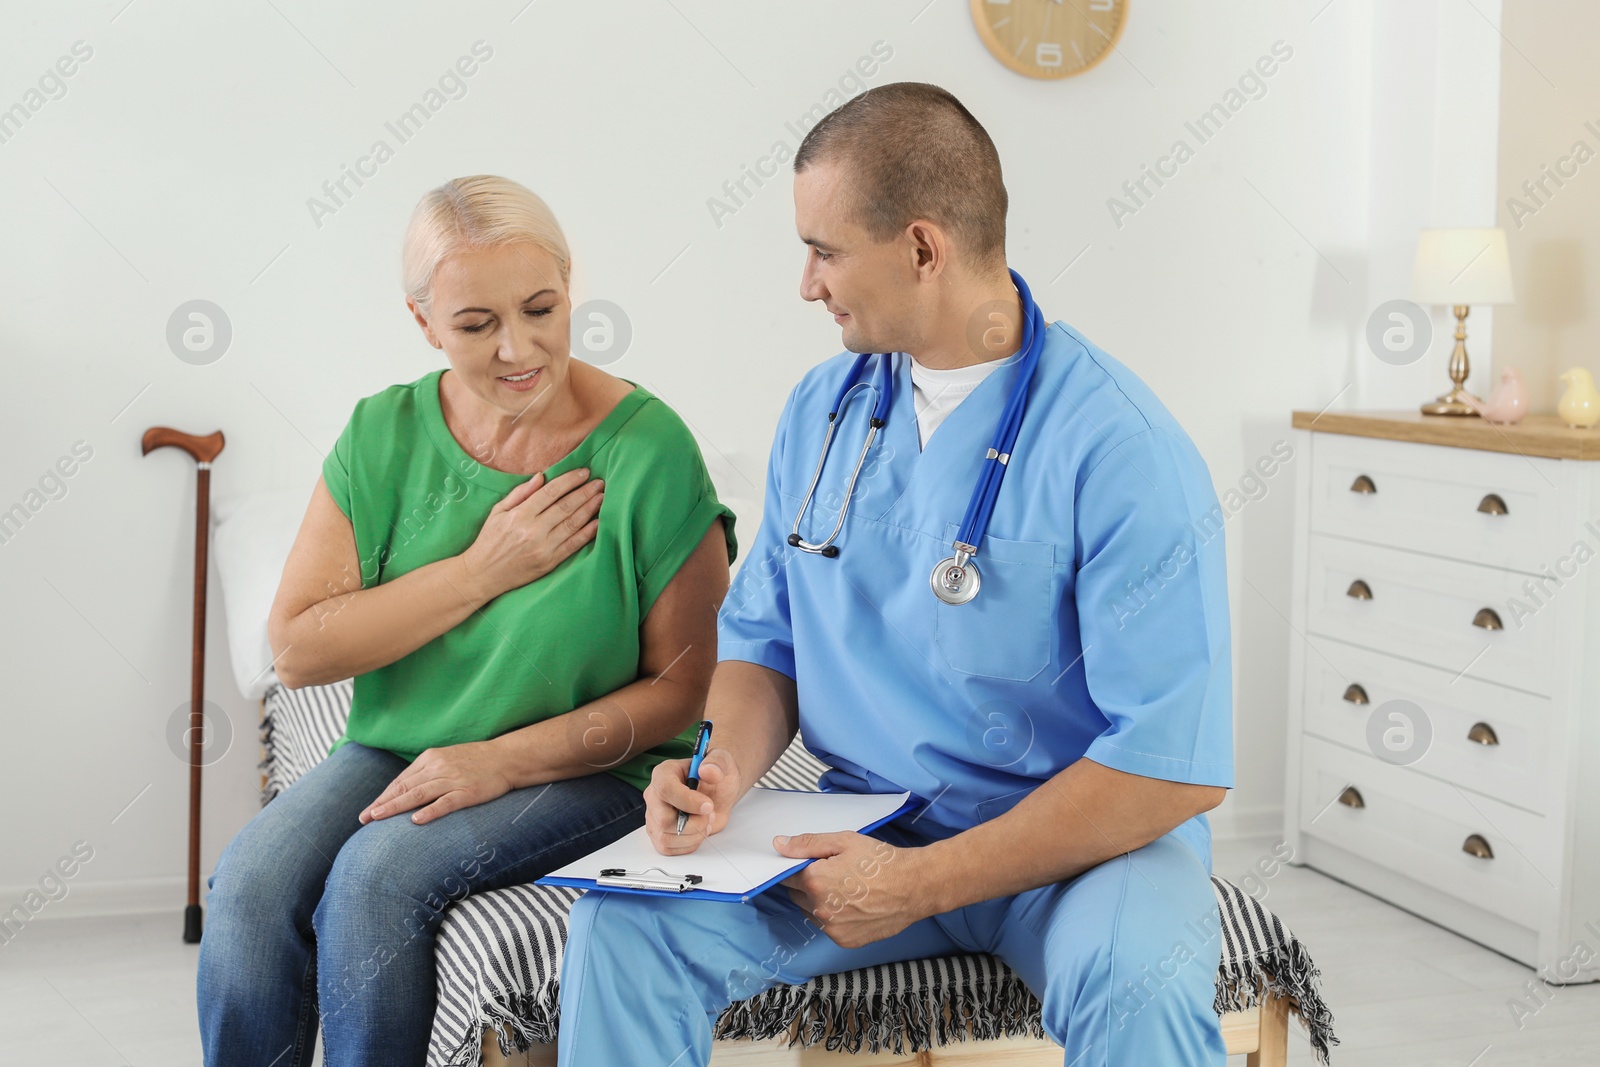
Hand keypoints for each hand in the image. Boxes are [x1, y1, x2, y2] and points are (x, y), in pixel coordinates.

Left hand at [359, 740, 514, 825]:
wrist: (507, 757)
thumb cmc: (476, 760)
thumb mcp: (447, 758)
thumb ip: (427, 772)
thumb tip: (405, 790)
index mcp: (431, 758)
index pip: (401, 780)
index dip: (383, 796)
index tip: (368, 810)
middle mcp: (438, 767)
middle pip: (404, 787)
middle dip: (382, 804)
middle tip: (364, 818)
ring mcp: (453, 780)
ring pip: (418, 795)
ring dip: (395, 807)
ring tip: (378, 818)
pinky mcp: (467, 792)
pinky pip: (445, 803)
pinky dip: (429, 811)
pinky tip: (415, 820)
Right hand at [460, 468, 604, 599]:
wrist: (482, 574)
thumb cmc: (489, 540)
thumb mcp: (498, 512)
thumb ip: (520, 493)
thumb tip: (542, 476)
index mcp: (520, 515)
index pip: (551, 492)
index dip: (570, 480)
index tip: (584, 472)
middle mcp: (533, 530)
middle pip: (566, 506)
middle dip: (585, 492)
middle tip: (600, 483)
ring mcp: (543, 547)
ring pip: (572, 524)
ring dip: (590, 509)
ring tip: (602, 497)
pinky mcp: (549, 562)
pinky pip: (573, 545)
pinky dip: (587, 533)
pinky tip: (598, 522)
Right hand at [642, 747, 744, 855]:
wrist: (716, 792)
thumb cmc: (714, 776)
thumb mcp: (721, 761)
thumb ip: (716, 763)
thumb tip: (707, 771)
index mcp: (664, 773)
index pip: (665, 789)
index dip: (687, 801)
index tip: (708, 805)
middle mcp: (654, 796)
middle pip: (663, 820)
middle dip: (694, 823)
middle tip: (710, 813)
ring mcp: (654, 817)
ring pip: (666, 838)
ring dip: (694, 835)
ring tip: (705, 821)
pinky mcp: (659, 835)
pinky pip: (668, 849)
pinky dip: (689, 844)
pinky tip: (698, 831)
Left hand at [777, 832, 930, 947]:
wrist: (914, 887)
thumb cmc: (882, 861)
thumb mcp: (844, 841)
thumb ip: (807, 844)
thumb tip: (779, 845)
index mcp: (815, 881)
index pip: (786, 876)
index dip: (796, 867)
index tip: (810, 864)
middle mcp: (819, 909)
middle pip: (797, 894)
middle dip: (808, 884)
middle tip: (833, 873)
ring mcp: (832, 928)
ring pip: (811, 912)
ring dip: (819, 901)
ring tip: (846, 888)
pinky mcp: (844, 941)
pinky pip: (827, 927)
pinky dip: (834, 917)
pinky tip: (853, 904)